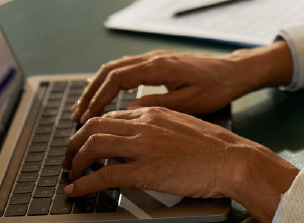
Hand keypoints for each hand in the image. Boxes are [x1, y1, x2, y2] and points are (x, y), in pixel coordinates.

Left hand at [63, 107, 298, 220]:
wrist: (233, 159)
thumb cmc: (214, 147)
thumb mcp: (183, 124)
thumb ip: (160, 126)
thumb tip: (144, 137)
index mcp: (153, 112)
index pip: (111, 116)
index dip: (92, 130)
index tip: (85, 143)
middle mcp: (143, 124)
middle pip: (94, 126)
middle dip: (75, 143)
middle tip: (70, 159)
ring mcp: (143, 146)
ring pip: (93, 146)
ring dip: (75, 161)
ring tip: (71, 174)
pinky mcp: (144, 170)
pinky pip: (104, 175)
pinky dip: (85, 183)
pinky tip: (77, 191)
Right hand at [70, 41, 293, 123]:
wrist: (235, 71)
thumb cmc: (217, 87)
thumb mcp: (190, 102)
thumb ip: (158, 105)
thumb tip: (128, 111)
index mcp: (159, 66)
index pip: (117, 78)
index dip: (99, 97)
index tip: (87, 116)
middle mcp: (152, 58)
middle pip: (109, 71)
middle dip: (90, 93)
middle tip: (76, 115)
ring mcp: (154, 59)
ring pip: (115, 68)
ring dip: (97, 87)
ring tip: (84, 108)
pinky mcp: (157, 64)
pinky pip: (125, 69)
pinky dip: (109, 82)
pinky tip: (104, 95)